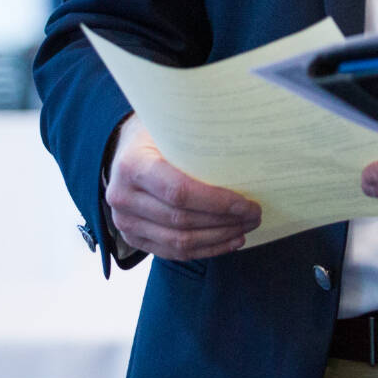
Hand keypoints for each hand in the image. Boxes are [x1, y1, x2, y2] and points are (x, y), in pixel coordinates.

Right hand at [105, 116, 260, 259]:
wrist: (124, 148)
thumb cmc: (157, 134)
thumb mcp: (172, 125)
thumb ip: (198, 137)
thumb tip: (249, 149)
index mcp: (133, 164)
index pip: (179, 191)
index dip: (216, 202)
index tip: (247, 204)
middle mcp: (123, 196)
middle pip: (182, 220)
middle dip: (224, 222)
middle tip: (254, 216)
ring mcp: (124, 221)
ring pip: (179, 242)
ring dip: (218, 239)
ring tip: (244, 229)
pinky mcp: (132, 237)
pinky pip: (172, 252)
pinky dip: (204, 250)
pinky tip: (228, 241)